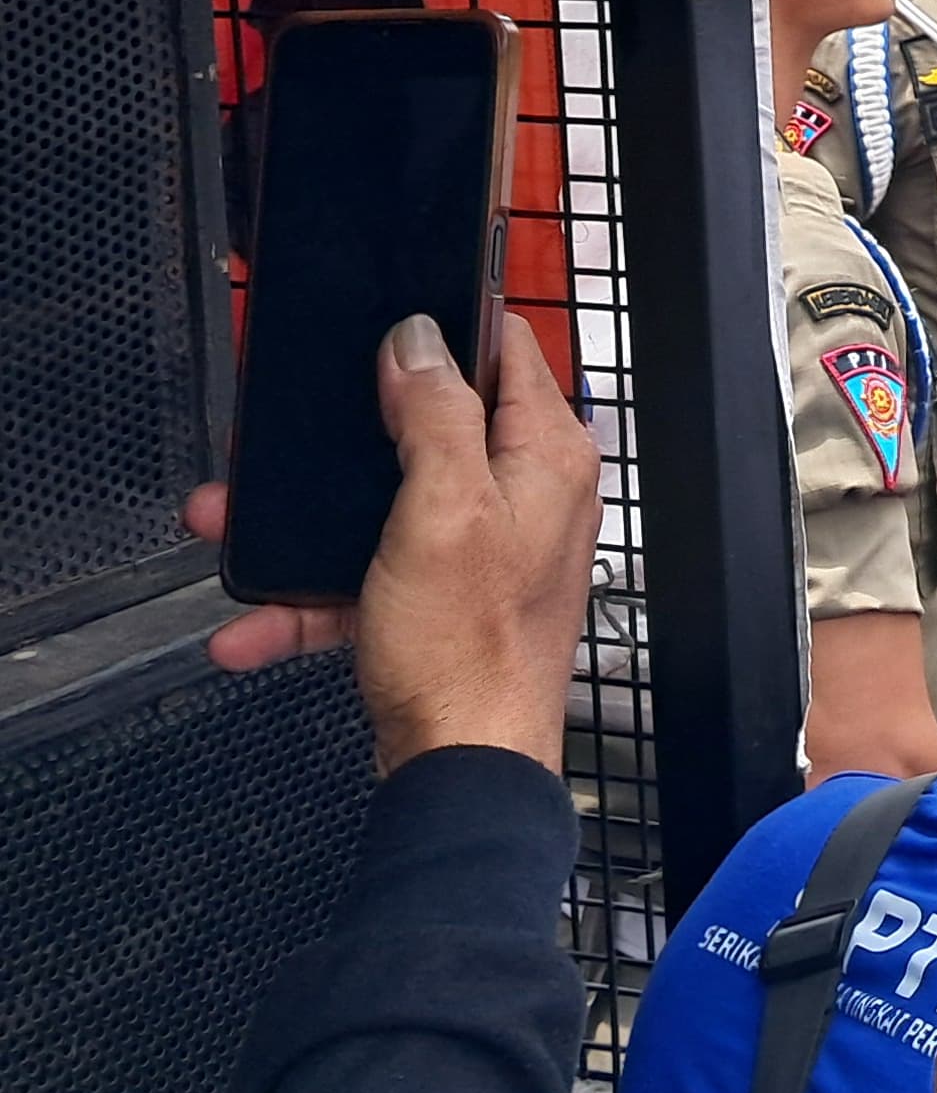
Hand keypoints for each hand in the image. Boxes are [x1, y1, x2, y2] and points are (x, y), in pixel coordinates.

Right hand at [186, 315, 602, 774]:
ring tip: (235, 522)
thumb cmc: (469, 648)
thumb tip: (422, 340)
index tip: (384, 330)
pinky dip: (310, 597)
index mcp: (545, 457)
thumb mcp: (442, 508)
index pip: (506, 352)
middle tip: (288, 436)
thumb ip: (435, 415)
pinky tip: (255, 621)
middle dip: (347, 435)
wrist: (462, 763)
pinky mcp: (444, 601)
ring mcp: (484, 550)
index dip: (444, 332)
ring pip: (382, 507)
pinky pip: (366, 578)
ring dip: (307, 522)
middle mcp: (525, 496)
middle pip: (429, 428)